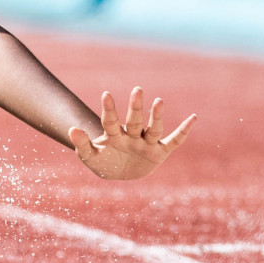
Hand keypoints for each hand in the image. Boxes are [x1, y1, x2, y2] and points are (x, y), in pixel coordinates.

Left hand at [68, 87, 195, 180]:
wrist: (118, 172)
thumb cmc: (103, 161)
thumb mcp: (90, 157)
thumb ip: (81, 144)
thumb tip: (71, 130)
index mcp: (113, 135)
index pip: (110, 121)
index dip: (109, 109)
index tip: (106, 94)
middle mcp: (131, 135)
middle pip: (133, 121)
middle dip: (135, 107)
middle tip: (137, 90)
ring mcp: (145, 143)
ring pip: (152, 128)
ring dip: (156, 116)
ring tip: (159, 101)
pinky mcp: (159, 153)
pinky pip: (173, 142)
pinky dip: (183, 131)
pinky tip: (192, 118)